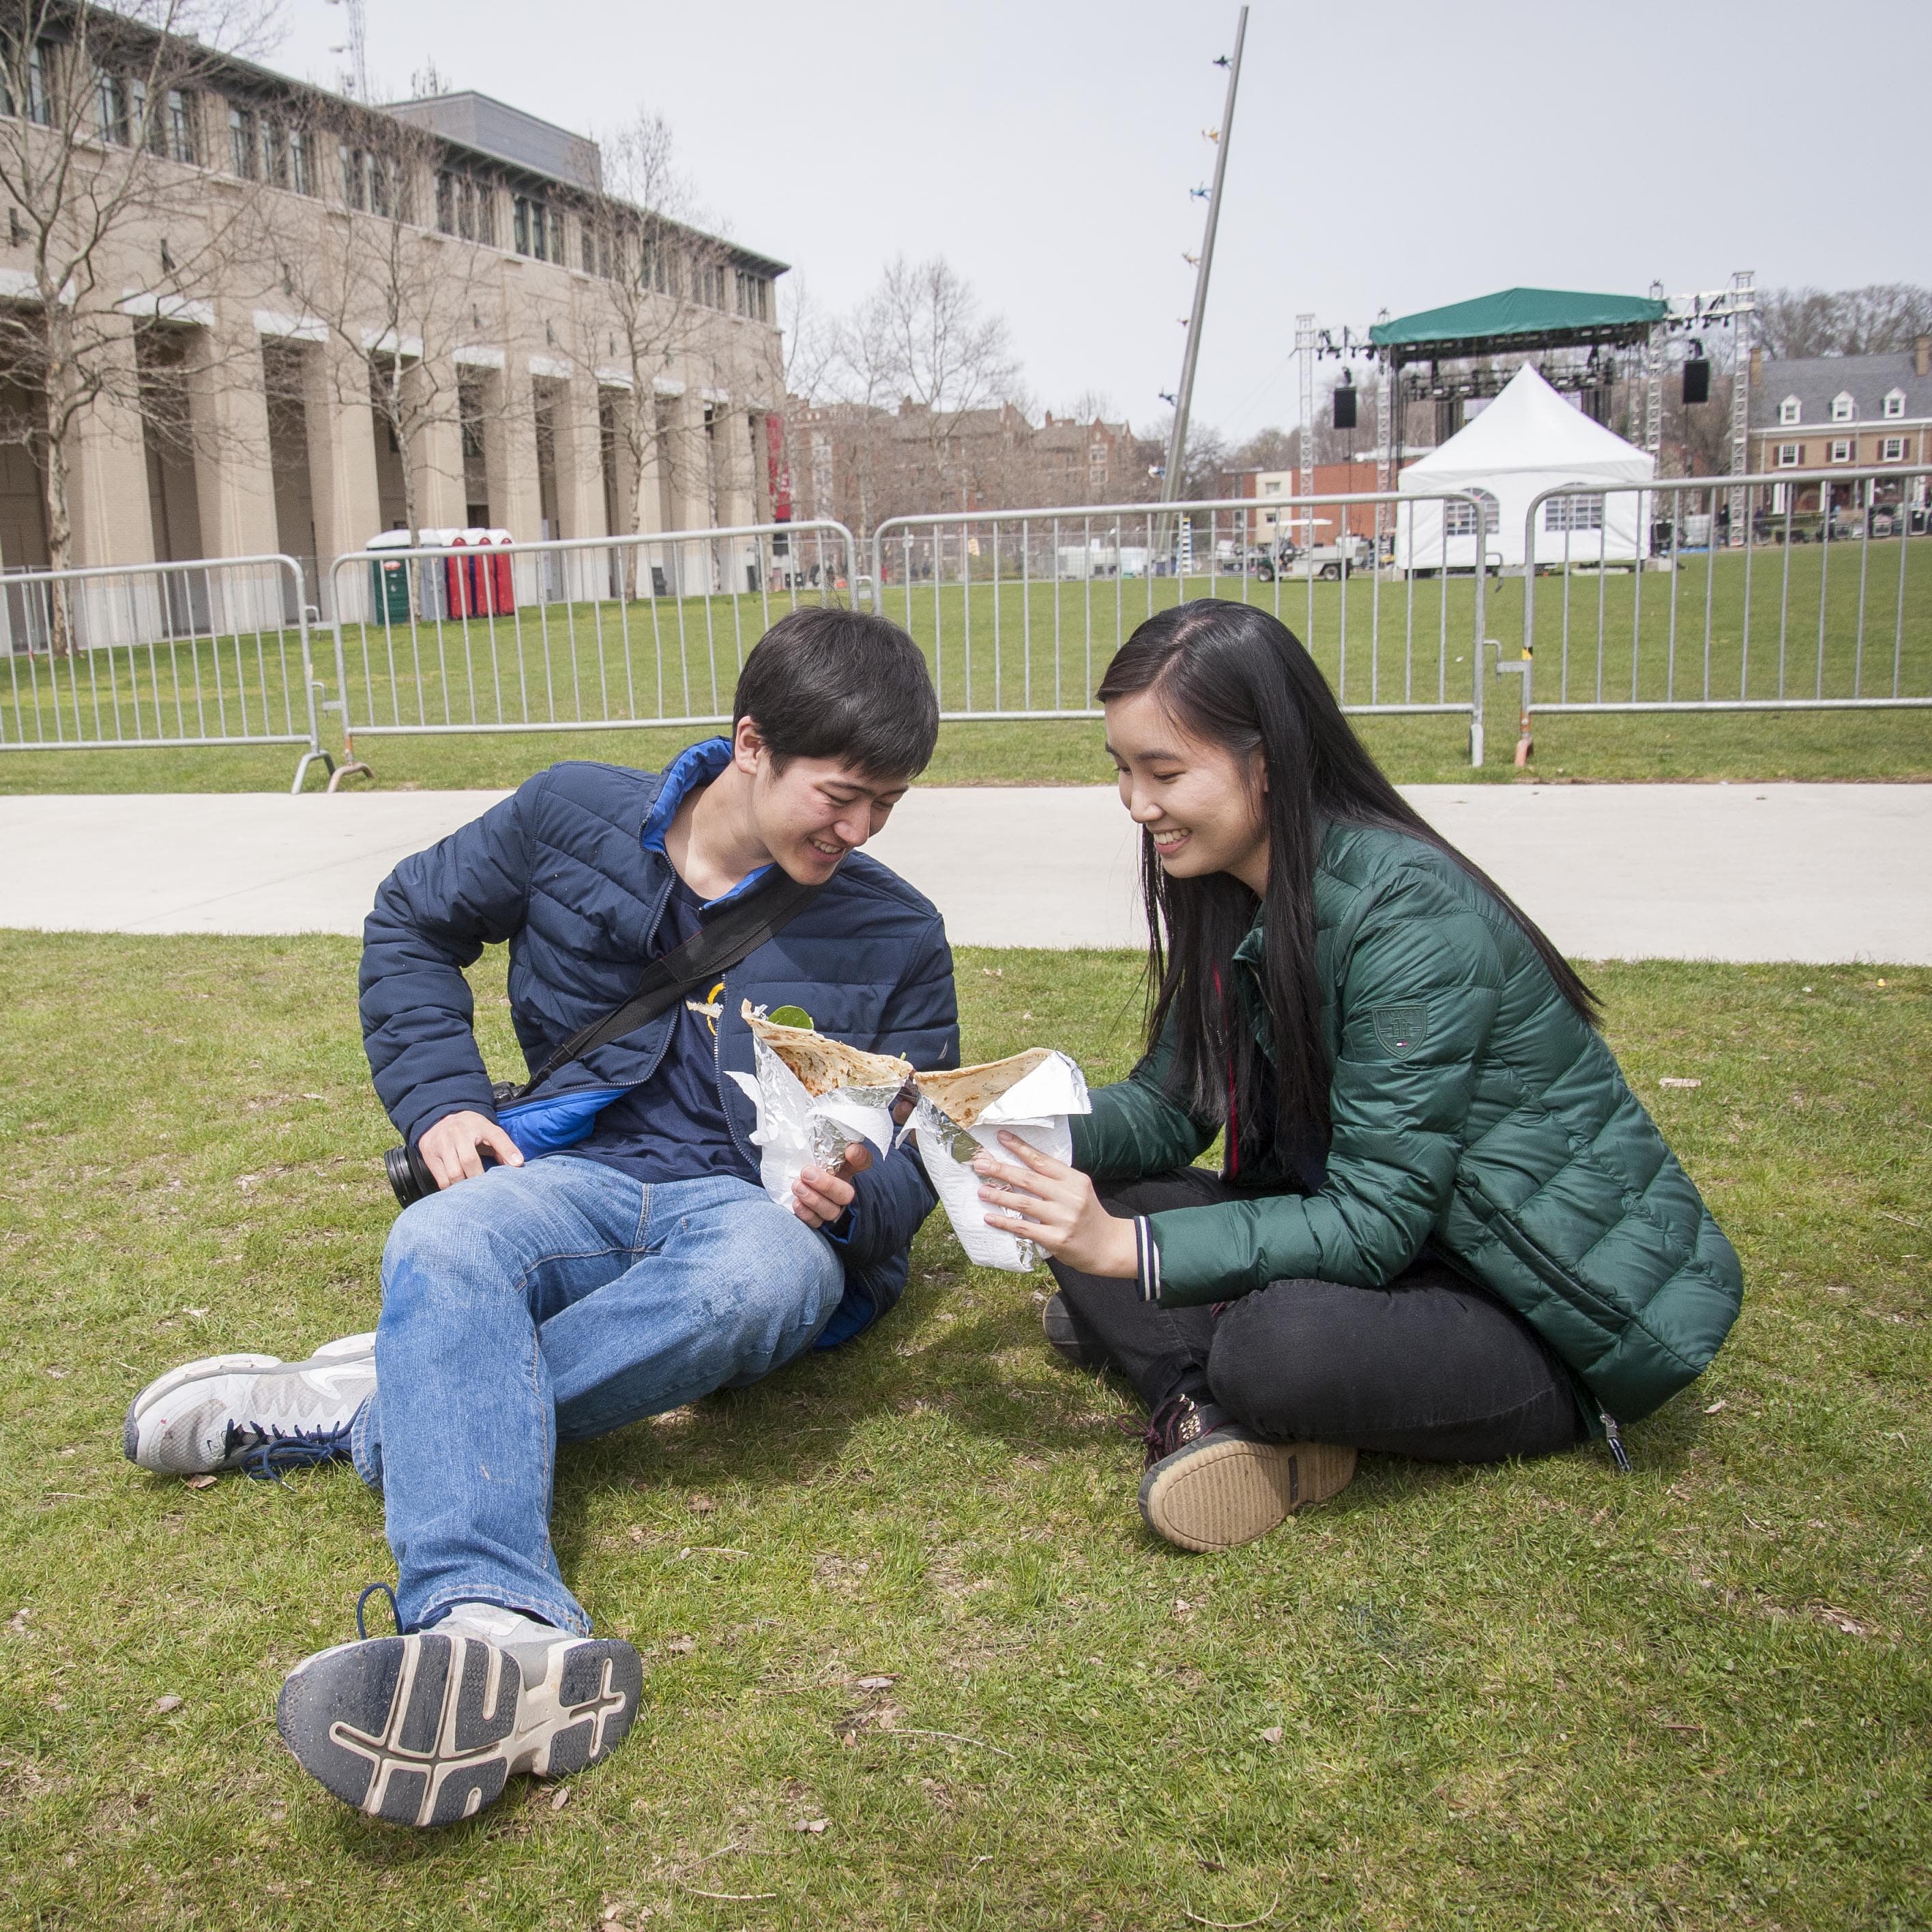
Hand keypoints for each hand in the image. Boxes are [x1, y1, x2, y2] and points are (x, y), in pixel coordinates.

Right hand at [416, 1110, 524, 1189]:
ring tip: (474, 1191)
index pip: (496, 1136)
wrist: (439, 1117)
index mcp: (478, 1125)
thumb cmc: (469, 1128)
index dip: (507, 1150)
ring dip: (466, 1186)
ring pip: (454, 1173)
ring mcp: (442, 1144)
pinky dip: (452, 1188)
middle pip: (470, 1160)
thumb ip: (502, 1146)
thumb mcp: (487, 1130)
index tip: (518, 1164)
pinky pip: (442, 1180)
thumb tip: (516, 1164)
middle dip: (480, 1178)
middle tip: (488, 1188)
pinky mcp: (430, 1156)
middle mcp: (458, 1133)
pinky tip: (459, 1189)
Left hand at [792, 1141, 870, 1230]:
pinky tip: (796, 1203)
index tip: (850, 1151)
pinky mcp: (816, 1219)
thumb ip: (823, 1141)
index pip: (862, 1162)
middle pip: (846, 1194)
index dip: (860, 1158)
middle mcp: (842, 1188)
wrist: (792, 1179)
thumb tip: (832, 1139)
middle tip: (807, 1173)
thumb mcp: (814, 1149)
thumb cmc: (806, 1162)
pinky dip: (806, 1214)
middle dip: (827, 1185)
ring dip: (814, 1199)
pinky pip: (816, 1222)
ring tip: (797, 1186)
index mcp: (846, 1168)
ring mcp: (831, 1206)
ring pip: (831, 1211)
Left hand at [974, 1132, 1137, 1276]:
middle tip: (980, 1164)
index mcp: (1074, 1180)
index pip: (1042, 1160)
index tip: (1000, 1137)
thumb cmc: (1087, 1215)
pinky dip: (1005, 1222)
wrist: (1107, 1246)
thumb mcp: (1078, 1190)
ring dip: (999, 1195)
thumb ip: (1055, 1180)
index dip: (1020, 1147)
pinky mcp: (1057, 1239)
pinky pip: (1025, 1228)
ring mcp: (1064, 1218)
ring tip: (981, 1190)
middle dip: (1001, 1169)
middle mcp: (1070, 1196)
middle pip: (1029, 1179)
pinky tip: (990, 1217)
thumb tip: (1018, 1168)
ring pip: (1024, 1203)